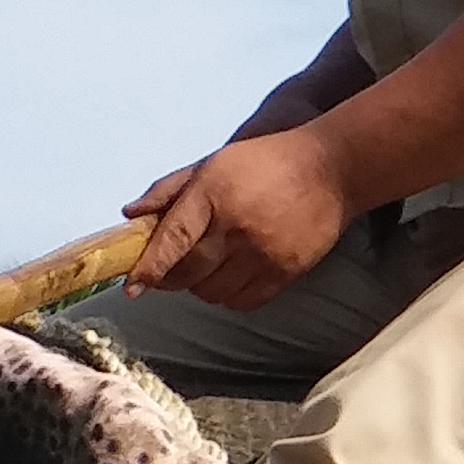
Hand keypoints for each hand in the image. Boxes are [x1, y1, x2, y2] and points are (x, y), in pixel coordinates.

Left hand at [124, 128, 356, 309]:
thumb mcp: (213, 163)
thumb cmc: (267, 161)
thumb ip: (170, 189)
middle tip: (169, 272)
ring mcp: (264, 252)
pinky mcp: (287, 271)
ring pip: (214, 292)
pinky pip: (244, 302)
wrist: (331, 169)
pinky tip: (230, 279)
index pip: (173, 240)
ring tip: (207, 269)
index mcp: (214, 195)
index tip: (133, 287)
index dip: (149, 268)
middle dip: (171, 279)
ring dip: (201, 287)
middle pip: (190, 273)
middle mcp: (237, 227)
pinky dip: (229, 297)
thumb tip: (132, 214)